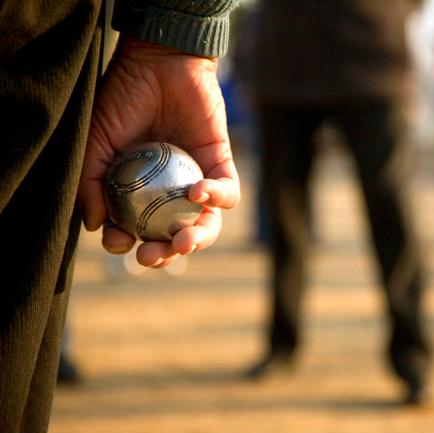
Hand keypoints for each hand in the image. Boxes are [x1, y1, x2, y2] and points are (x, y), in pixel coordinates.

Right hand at [78, 38, 239, 267]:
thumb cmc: (122, 99)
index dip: (127, 244)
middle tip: (152, 254)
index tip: (121, 241)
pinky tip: (197, 193)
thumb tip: (95, 225)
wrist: (158, 62)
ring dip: (197, 239)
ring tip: (183, 242)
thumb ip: (91, 182)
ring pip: (205, 224)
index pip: (135, 231)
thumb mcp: (95, 141)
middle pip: (172, 236)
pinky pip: (228, 192)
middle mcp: (169, 193)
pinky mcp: (220, 165)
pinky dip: (216, 197)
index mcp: (137, 193)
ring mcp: (195, 180)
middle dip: (164, 254)